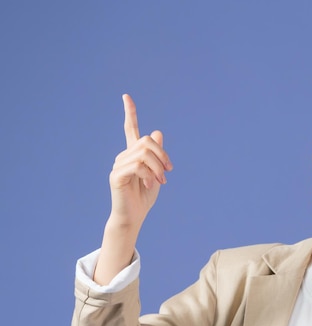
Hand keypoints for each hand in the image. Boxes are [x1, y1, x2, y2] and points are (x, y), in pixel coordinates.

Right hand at [108, 94, 172, 229]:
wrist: (134, 216)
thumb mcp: (156, 173)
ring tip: (161, 181)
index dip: (130, 113)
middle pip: (147, 141)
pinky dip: (150, 175)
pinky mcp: (116, 175)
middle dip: (162, 155)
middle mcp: (123, 156)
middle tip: (168, 172)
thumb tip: (158, 132)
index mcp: (133, 154)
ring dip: (158, 168)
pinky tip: (151, 185)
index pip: (130, 129)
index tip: (126, 96)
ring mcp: (118, 165)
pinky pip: (138, 166)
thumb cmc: (144, 197)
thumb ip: (157, 155)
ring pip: (144, 153)